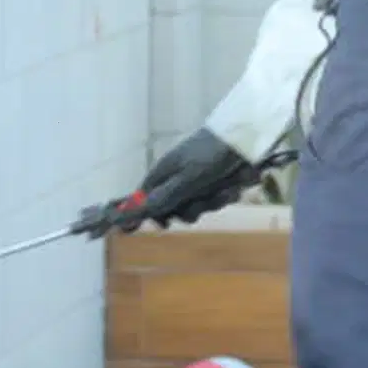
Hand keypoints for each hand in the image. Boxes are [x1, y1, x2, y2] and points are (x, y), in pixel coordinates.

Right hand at [72, 129, 260, 235]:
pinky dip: (225, 194)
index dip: (130, 217)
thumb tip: (131, 215)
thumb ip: (162, 198)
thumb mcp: (186, 179)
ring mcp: (194, 181)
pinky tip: (237, 182)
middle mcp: (174, 179)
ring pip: (196, 208)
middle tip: (202, 200)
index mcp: (161, 175)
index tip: (121, 229)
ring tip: (227, 186)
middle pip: (172, 211)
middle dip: (190, 209)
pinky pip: (214, 200)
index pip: (137, 202)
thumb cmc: (211, 155)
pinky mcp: (213, 182)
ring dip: (213, 200)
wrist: (246, 137)